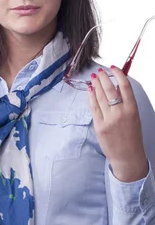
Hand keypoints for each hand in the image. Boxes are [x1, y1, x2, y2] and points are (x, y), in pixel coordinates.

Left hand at [88, 66, 147, 181]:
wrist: (127, 156)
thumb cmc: (132, 136)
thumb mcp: (134, 117)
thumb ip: (126, 103)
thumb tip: (116, 87)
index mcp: (132, 109)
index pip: (125, 86)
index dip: (118, 74)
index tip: (113, 68)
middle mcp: (120, 113)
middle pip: (110, 90)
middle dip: (103, 78)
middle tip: (99, 71)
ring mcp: (109, 120)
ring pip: (100, 97)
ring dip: (96, 85)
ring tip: (93, 78)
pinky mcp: (99, 126)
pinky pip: (94, 108)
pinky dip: (91, 97)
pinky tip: (90, 90)